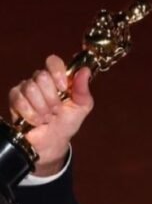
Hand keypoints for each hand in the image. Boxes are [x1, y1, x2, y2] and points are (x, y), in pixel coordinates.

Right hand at [8, 55, 93, 175]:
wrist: (52, 141)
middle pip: (42, 76)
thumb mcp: (81, 108)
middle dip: (52, 98)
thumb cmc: (67, 123)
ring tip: (47, 117)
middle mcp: (41, 80)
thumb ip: (83, 90)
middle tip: (56, 110)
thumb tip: (85, 71)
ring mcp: (26, 88)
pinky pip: (20, 100)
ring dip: (42, 108)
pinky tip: (37, 120)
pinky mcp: (15, 98)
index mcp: (58, 79)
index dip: (57, 73)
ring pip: (31, 88)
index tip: (63, 88)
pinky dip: (32, 114)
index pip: (53, 61)